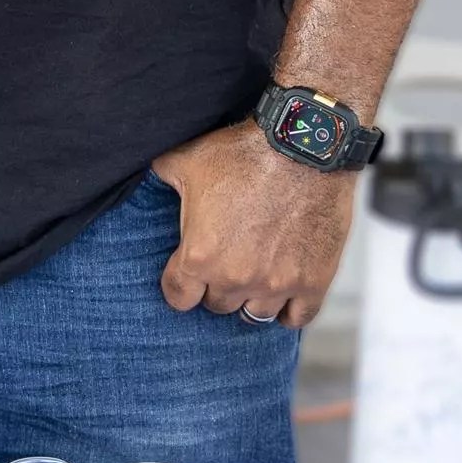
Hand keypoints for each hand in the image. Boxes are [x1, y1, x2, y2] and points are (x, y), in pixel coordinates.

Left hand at [151, 117, 357, 325]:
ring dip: (251, 299)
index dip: (180, 286)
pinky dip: (291, 309)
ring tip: (253, 280)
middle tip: (225, 266)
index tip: (185, 277)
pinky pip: (298, 317)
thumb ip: (162, 178)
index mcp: (200, 257)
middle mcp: (236, 278)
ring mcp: (277, 284)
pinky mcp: (313, 281)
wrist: (303, 145)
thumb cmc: (245, 152)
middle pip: (217, 305)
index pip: (178, 297)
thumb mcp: (186, 160)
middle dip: (217, 287)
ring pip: (255, 315)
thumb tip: (148, 177)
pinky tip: (285, 296)